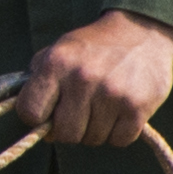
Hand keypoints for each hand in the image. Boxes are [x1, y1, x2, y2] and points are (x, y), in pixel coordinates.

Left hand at [32, 13, 172, 147]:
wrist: (142, 32)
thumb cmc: (93, 47)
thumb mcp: (57, 51)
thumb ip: (38, 81)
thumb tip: (33, 120)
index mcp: (56, 63)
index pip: (30, 112)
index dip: (37, 117)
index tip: (48, 112)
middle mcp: (83, 78)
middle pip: (65, 134)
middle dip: (69, 128)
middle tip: (79, 112)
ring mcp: (112, 94)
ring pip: (92, 139)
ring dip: (95, 129)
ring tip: (102, 106)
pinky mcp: (137, 107)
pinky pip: (118, 141)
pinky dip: (118, 132)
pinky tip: (120, 111)